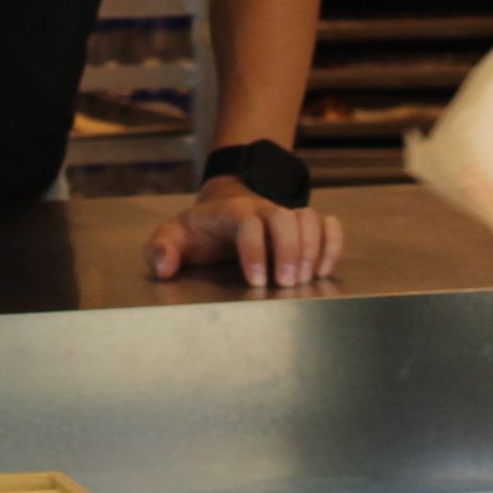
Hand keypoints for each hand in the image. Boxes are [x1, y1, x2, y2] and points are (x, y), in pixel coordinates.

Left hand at [142, 178, 343, 287]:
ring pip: (309, 218)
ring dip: (312, 249)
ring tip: (305, 279)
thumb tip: (164, 266)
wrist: (223, 209)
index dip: (254, 250)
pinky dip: (332, 243)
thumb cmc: (200, 231)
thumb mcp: (172, 236)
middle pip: (285, 217)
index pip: (247, 222)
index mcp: (230, 212)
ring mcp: (285, 215)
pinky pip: (326, 225)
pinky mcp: (302, 226)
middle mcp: (262, 209)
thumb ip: (160, 249)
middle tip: (286, 284)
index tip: (256, 281)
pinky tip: (323, 268)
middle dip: (290, 250)